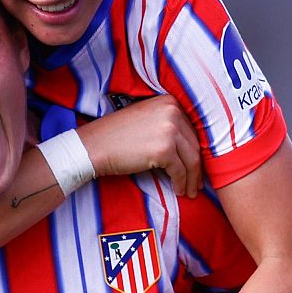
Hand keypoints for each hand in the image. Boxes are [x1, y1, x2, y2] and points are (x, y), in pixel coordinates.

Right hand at [76, 95, 202, 196]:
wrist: (94, 146)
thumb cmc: (115, 136)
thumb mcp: (145, 119)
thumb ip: (167, 124)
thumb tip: (188, 147)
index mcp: (169, 102)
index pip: (191, 129)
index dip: (195, 150)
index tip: (196, 165)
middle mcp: (172, 112)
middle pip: (194, 144)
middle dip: (197, 167)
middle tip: (197, 182)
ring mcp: (169, 130)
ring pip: (191, 159)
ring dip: (191, 178)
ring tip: (190, 190)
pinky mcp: (164, 150)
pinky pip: (179, 171)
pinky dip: (181, 183)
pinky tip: (179, 190)